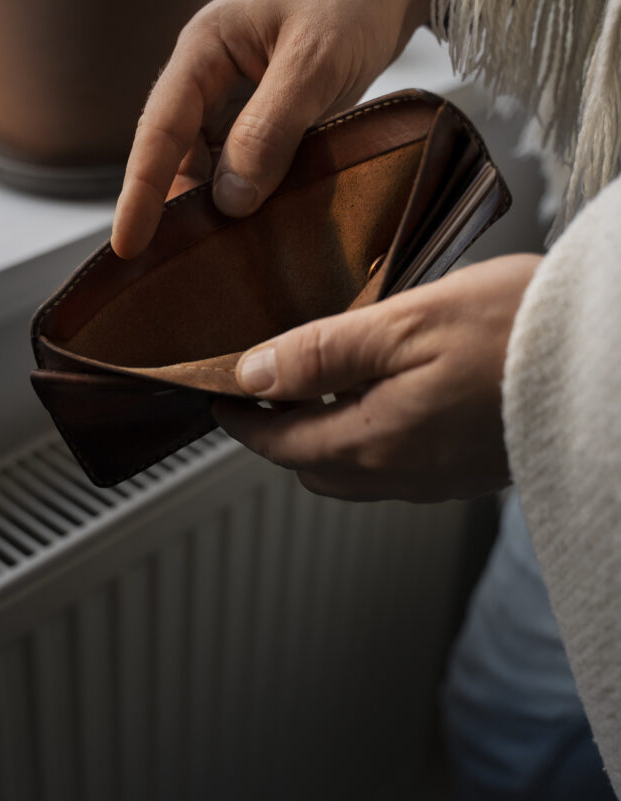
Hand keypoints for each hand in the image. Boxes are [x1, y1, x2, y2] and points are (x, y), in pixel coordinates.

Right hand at [111, 0, 445, 257]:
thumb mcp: (315, 61)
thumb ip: (270, 127)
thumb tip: (230, 199)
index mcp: (203, 49)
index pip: (159, 129)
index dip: (140, 190)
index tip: (127, 244)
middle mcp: (209, 77)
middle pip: (175, 153)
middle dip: (169, 207)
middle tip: (164, 270)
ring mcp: (236, 99)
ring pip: (209, 165)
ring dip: (212, 206)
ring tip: (215, 259)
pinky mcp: (266, 118)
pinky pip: (244, 166)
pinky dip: (246, 196)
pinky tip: (256, 228)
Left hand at [213, 256, 541, 502]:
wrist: (607, 363)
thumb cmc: (515, 330)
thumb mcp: (406, 323)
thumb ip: (323, 351)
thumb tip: (252, 374)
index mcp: (376, 440)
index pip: (282, 446)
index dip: (242, 423)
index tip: (218, 399)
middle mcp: (404, 473)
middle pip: (315, 468)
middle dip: (280, 436)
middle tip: (262, 391)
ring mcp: (441, 477)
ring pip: (358, 472)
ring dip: (325, 439)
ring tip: (321, 386)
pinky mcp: (472, 469)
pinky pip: (400, 468)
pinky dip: (371, 439)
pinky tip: (386, 397)